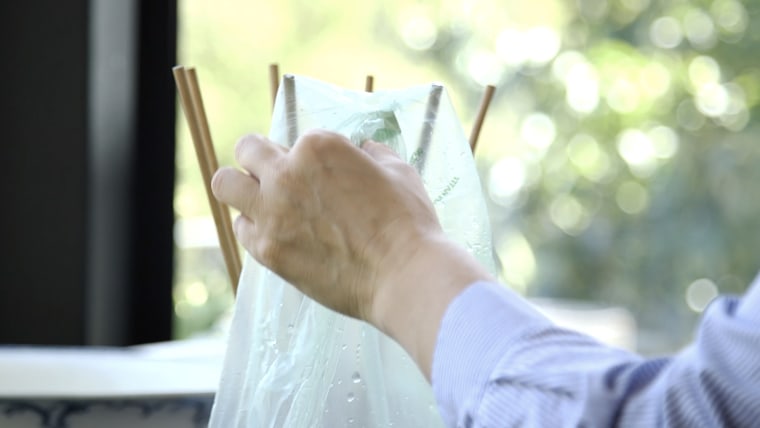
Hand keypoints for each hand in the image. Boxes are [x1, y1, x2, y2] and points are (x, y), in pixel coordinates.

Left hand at [212, 130, 492, 377]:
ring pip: (225, 184)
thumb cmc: (407, 221)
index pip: (296, 139)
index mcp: (319, 147)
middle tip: (279, 178)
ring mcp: (272, 213)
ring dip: (242, 188)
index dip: (309, 157)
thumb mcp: (397, 171)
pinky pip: (241, 230)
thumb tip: (363, 149)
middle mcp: (287, 173)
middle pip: (247, 150)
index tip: (322, 175)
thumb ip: (372, 154)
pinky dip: (255, 229)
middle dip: (260, 158)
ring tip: (264, 203)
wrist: (403, 275)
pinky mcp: (268, 250)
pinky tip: (276, 235)